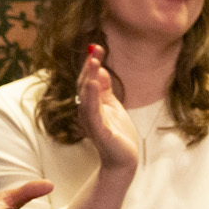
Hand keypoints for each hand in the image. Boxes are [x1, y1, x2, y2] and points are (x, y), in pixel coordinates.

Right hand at [78, 44, 140, 173]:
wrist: (123, 161)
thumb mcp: (112, 106)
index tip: (97, 47)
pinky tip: (94, 84)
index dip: (92, 64)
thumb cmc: (118, 134)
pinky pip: (93, 112)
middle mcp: (87, 111)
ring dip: (90, 77)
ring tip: (95, 61)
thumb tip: (101, 69)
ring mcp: (92, 121)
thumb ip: (105, 89)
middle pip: (85, 84)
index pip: (88, 80)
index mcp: (90, 104)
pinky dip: (92, 98)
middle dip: (90, 67)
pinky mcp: (99, 131)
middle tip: (95, 49)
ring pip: (86, 96)